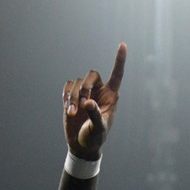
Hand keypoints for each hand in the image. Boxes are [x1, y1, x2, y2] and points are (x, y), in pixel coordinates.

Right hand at [63, 43, 126, 159]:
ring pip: (77, 83)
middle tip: (82, 104)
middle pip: (91, 75)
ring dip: (72, 96)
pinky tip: (67, 108)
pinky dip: (65, 96)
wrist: (82, 144)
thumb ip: (95, 115)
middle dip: (84, 87)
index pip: (117, 74)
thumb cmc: (95, 138)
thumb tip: (88, 102)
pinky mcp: (72, 97)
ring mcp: (85, 93)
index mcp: (111, 96)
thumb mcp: (98, 128)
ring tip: (72, 113)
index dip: (120, 60)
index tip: (123, 44)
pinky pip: (67, 87)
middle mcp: (99, 91)